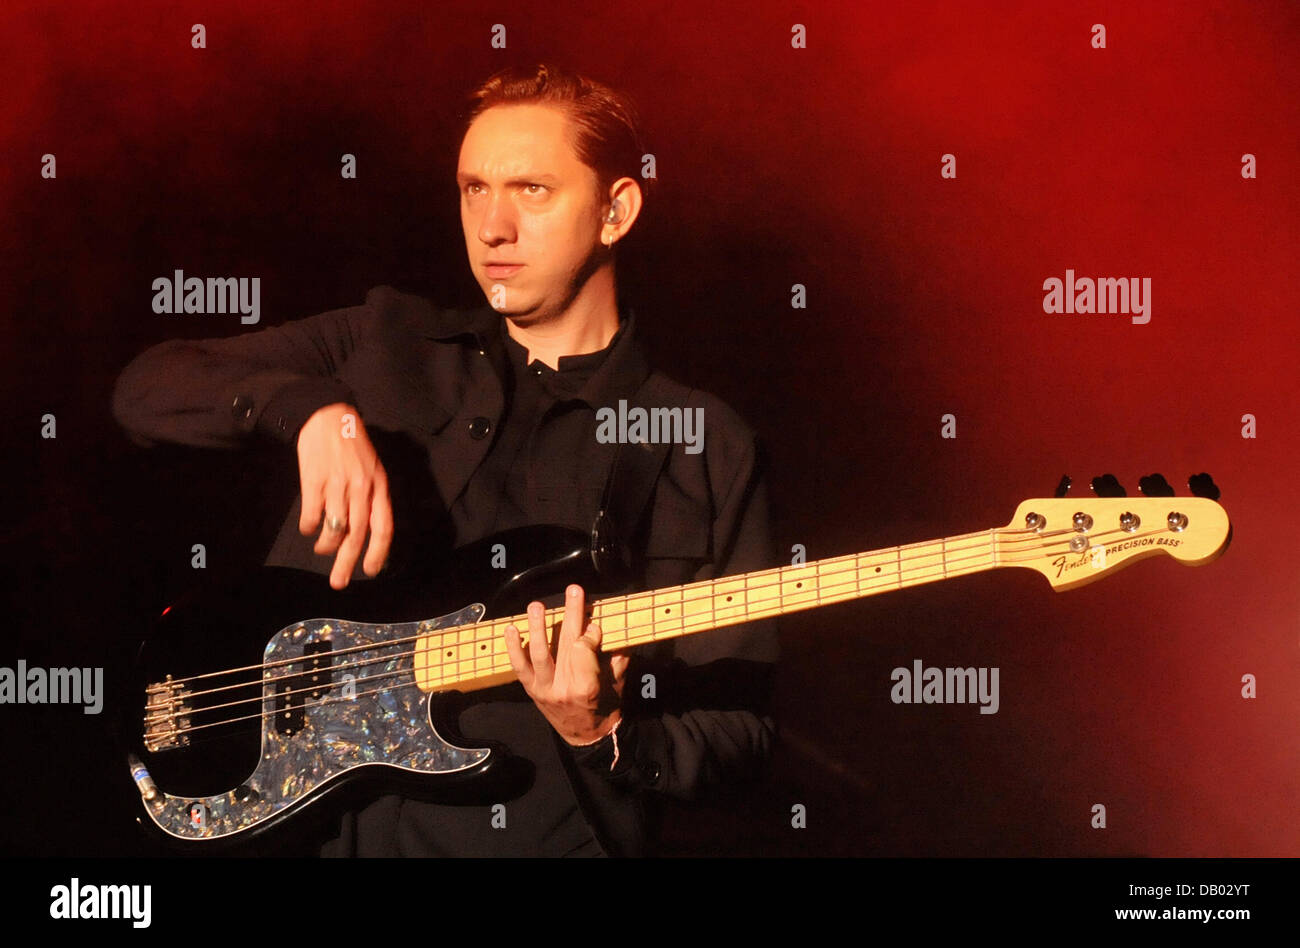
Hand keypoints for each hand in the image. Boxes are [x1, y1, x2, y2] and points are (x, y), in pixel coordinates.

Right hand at [296, 402, 392, 588]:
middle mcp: (361, 489)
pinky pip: (311, 515)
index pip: (383, 527)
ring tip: (322, 549)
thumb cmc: (352, 445)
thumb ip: (372, 497)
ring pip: (334, 529)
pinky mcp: (314, 481)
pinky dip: (308, 527)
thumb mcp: (372, 469)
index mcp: (379, 487)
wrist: (328, 416)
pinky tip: (308, 528)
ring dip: (326, 546)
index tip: (371, 572)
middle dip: (347, 564)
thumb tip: (366, 530)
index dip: (378, 553)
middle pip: (357, 536)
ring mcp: (337, 485)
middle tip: (338, 583)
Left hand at [504, 584, 630, 744]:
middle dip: (571, 614)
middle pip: (565, 645)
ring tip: (536, 606)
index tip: (596, 625)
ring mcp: (543, 690)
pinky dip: (513, 648)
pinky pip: (519, 668)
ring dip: (537, 627)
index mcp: (587, 687)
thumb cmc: (606, 709)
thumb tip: (612, 626)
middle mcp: (562, 688)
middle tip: (574, 590)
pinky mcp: (531, 690)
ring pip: (539, 654)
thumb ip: (616, 656)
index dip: (591, 632)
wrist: (587, 738)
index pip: (584, 649)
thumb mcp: (618, 684)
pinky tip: (511, 628)